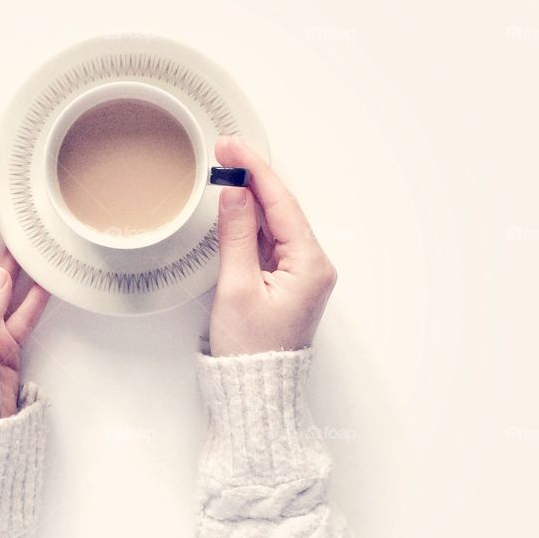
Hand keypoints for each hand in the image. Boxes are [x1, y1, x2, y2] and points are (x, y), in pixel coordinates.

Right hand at [208, 136, 336, 355]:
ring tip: (226, 170)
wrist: (257, 389)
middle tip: (224, 151)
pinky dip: (253, 221)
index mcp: (310, 265)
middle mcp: (314, 265)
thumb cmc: (250, 349)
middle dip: (253, 178)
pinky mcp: (289, 281)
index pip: (282, 204)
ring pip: (276, 223)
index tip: (232, 148)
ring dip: (251, 197)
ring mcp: (303, 273)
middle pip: (282, 209)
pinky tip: (237, 204)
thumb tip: (235, 193)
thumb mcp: (236, 287)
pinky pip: (271, 241)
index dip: (255, 171)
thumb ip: (236, 235)